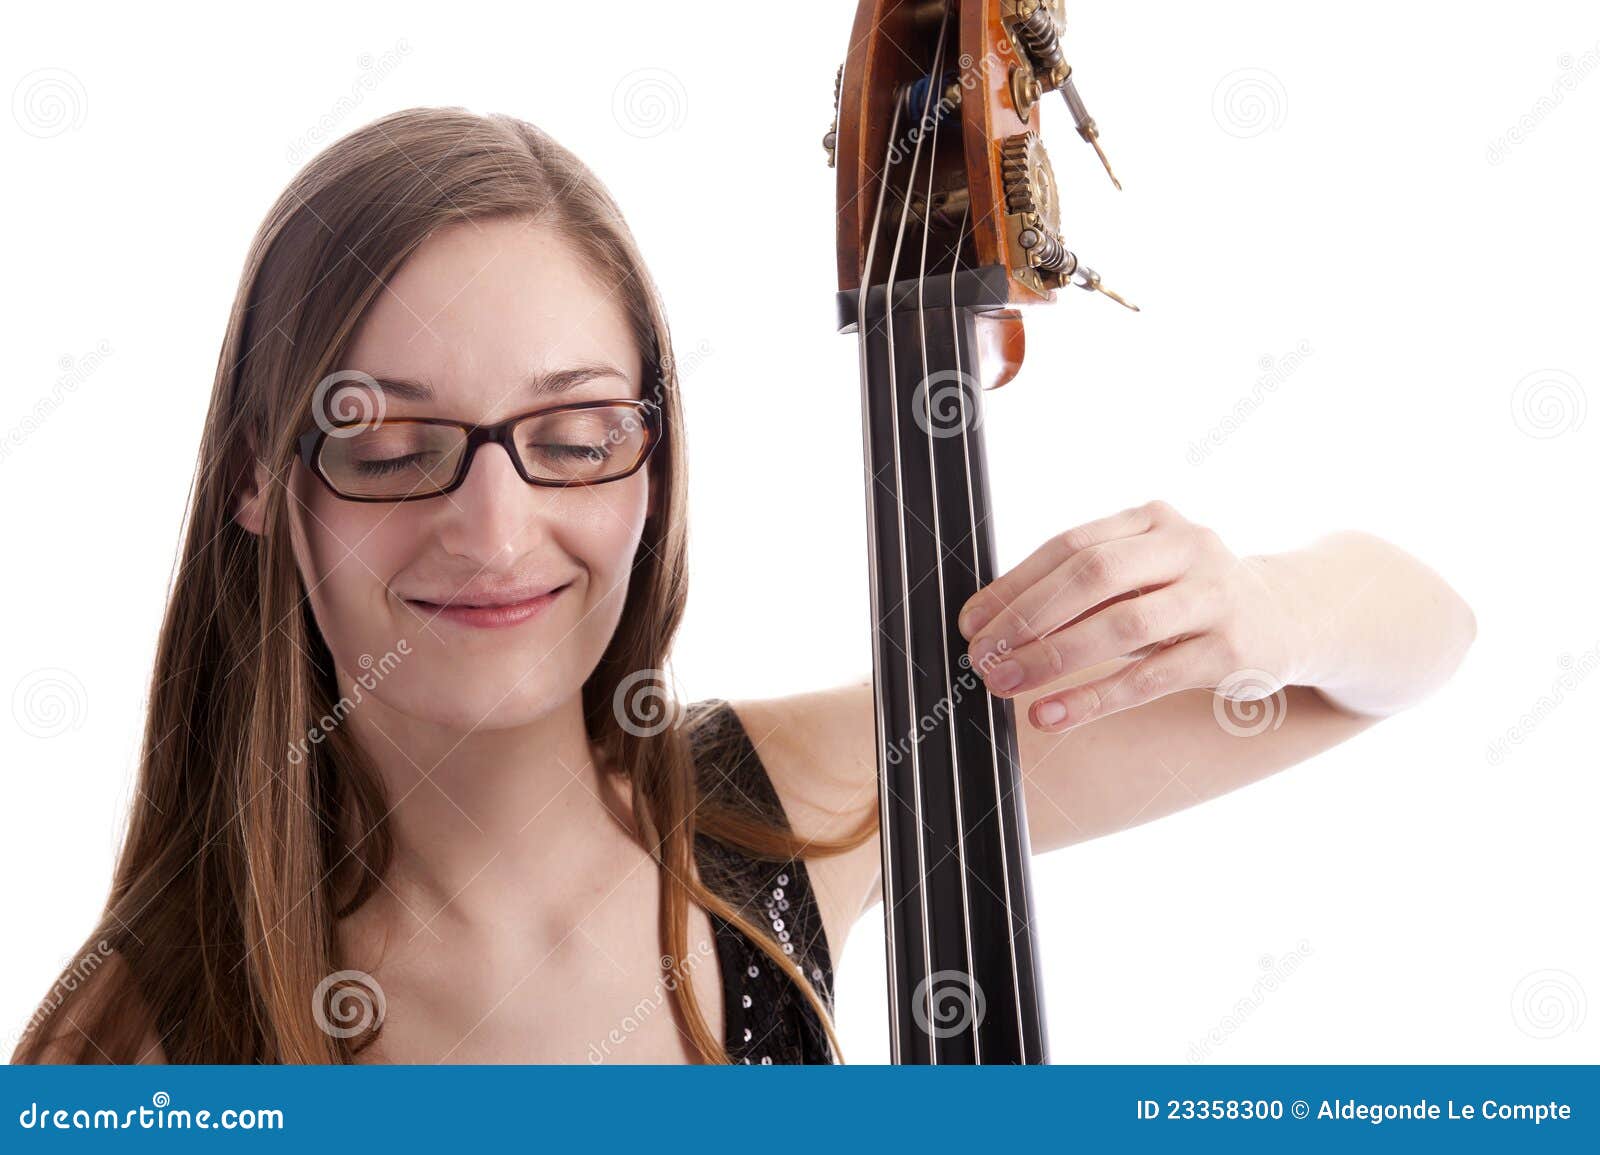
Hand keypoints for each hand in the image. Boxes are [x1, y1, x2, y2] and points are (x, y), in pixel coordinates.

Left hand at [957, 500, 1300, 731]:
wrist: (1294, 618)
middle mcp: (1187, 546)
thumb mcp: (1145, 578)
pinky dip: (1093, 698)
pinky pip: (1149, 677)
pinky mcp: (1231, 649)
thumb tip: (994, 623)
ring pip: (1121, 625)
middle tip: (981, 656)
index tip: (971, 622)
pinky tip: (1050, 716)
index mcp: (1153, 520)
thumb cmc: (1191, 601)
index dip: (1014, 585)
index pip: (1070, 546)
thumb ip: (1086, 590)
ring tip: (1004, 683)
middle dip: (1026, 618)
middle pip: (1091, 576)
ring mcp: (1214, 595)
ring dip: (1052, 658)